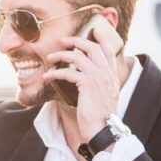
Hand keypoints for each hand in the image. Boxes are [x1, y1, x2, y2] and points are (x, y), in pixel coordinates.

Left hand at [42, 24, 121, 144]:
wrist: (102, 130)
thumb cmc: (100, 119)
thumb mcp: (105, 99)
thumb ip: (100, 87)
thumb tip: (89, 84)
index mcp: (112, 76)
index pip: (109, 51)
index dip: (101, 39)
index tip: (94, 30)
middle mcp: (107, 74)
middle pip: (92, 48)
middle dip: (76, 40)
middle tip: (64, 40)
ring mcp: (98, 77)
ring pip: (77, 57)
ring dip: (61, 55)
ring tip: (50, 57)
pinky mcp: (87, 84)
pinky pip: (68, 72)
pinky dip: (55, 73)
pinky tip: (47, 76)